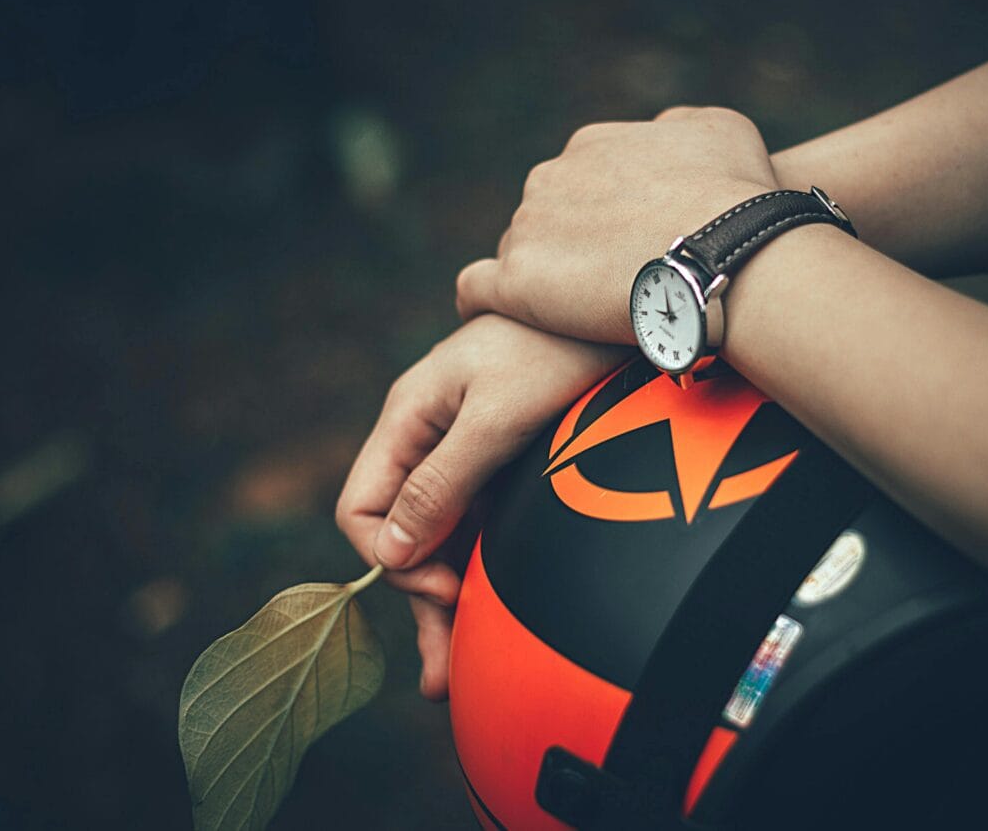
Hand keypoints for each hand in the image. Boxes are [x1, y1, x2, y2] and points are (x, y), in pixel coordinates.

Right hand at [336, 314, 626, 698]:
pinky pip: (478, 525)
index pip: (363, 508)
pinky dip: (480, 569)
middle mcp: (428, 440)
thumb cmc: (556, 352)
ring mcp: (465, 454)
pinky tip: (486, 613)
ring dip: (445, 602)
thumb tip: (392, 552)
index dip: (392, 557)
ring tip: (452, 677)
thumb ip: (440, 484)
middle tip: (442, 677)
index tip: (447, 586)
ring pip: (441, 538)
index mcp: (408, 420)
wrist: (625, 311)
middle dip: (419, 602)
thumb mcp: (494, 420)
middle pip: (403, 535)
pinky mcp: (504, 463)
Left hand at [456, 106, 778, 342]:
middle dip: (565, 251)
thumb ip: (677, 129)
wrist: (725, 253)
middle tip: (602, 292)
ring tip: (567, 321)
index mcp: (591, 146)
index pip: (576, 185)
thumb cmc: (737, 198)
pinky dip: (479, 304)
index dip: (596, 222)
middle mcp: (549, 177)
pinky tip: (490, 322)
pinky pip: (475, 290)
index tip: (620, 253)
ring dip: (537, 283)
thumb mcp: (720, 130)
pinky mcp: (517, 282)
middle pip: (543, 220)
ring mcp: (528, 228)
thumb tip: (661, 134)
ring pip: (516, 256)